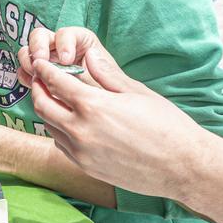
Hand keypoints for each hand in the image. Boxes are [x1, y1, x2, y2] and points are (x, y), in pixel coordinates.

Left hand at [17, 27, 217, 200]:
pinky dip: (59, 131)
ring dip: (47, 111)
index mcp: (93, 106)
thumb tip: (87, 55)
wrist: (183, 167)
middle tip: (42, 79)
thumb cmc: (167, 126)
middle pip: (42, 105)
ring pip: (49, 127)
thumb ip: (106, 74)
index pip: (54, 82)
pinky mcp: (86, 167)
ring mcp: (82, 152)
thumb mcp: (137, 92)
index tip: (40, 63)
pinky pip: (61, 145)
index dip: (44, 70)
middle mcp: (81, 131)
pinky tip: (71, 122)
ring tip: (56, 99)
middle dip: (39, 89)